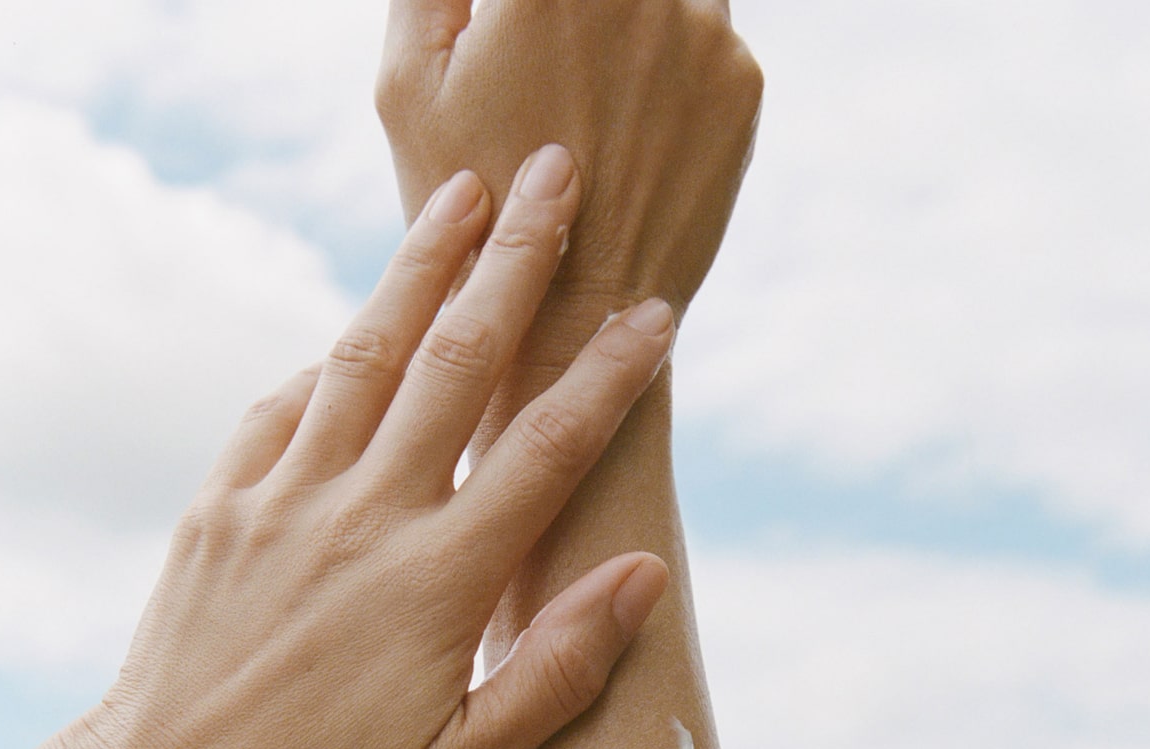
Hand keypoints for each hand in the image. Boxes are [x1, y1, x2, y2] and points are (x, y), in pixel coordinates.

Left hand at [49, 151, 672, 748]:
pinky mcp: (220, 510)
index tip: (651, 311)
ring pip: (364, 356)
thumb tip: (642, 576)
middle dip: (514, 259)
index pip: (545, 448)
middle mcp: (361, 517)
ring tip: (460, 197)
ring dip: (418, 267)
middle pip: (454, 361)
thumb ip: (555, 669)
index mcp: (435, 582)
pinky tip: (349, 338)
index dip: (607, 373)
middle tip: (555, 174)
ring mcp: (281, 503)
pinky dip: (326, 362)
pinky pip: (281, 408)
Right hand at [376, 0, 762, 323]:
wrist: (575, 317)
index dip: (526, 11)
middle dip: (578, 17)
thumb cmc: (478, 209)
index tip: (518, 39)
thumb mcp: (408, 86)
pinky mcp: (741, 82)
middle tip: (554, 78)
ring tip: (593, 107)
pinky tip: (633, 136)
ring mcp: (702, 30)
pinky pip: (707, 43)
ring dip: (632, 26)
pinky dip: (673, 74)